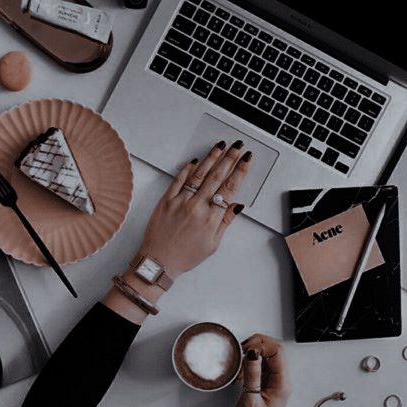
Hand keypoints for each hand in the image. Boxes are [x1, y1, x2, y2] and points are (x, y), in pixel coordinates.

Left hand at [137, 140, 252, 278]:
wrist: (159, 261)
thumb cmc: (184, 256)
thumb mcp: (212, 244)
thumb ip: (225, 222)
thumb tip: (237, 205)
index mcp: (211, 218)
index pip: (230, 188)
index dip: (240, 170)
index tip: (247, 159)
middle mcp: (196, 207)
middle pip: (217, 176)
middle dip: (230, 158)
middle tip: (238, 146)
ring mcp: (180, 201)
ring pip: (199, 174)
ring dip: (211, 158)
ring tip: (220, 146)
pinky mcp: (166, 200)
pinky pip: (178, 180)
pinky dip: (187, 169)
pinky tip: (195, 160)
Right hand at [234, 334, 290, 406]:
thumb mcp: (249, 399)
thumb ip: (252, 374)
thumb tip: (252, 352)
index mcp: (282, 384)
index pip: (278, 351)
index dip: (261, 344)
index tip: (245, 349)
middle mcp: (281, 381)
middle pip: (274, 349)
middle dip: (256, 345)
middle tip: (240, 352)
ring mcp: (275, 382)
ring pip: (267, 355)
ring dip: (252, 354)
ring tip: (238, 364)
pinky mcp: (267, 384)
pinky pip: (261, 365)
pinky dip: (249, 363)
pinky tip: (240, 373)